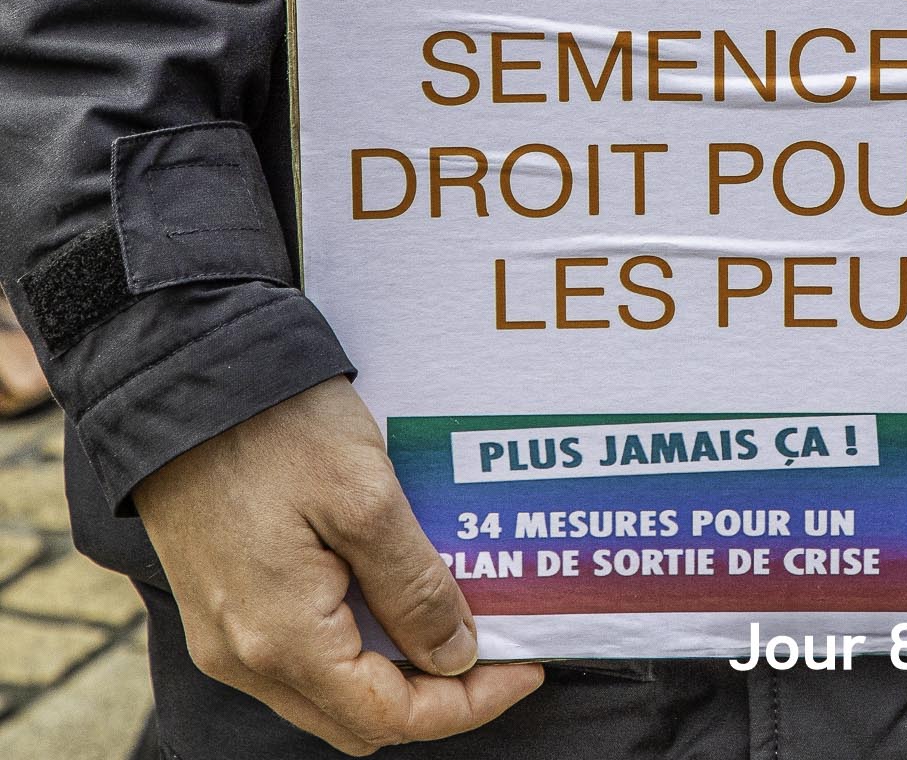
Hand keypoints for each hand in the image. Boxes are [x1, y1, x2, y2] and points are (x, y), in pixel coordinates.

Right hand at [136, 376, 542, 752]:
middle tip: (495, 644)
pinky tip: (395, 593)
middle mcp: (245, 658)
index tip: (523, 667)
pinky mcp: (224, 603)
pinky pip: (302, 652)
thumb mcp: (367, 499)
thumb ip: (412, 587)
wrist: (187, 385)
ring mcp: (228, 635)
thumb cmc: (277, 430)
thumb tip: (456, 657)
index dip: (467, 703)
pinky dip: (357, 641)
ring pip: (329, 689)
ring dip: (395, 668)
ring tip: (454, 614)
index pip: (389, 716)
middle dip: (435, 694)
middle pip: (358, 717)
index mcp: (282, 641)